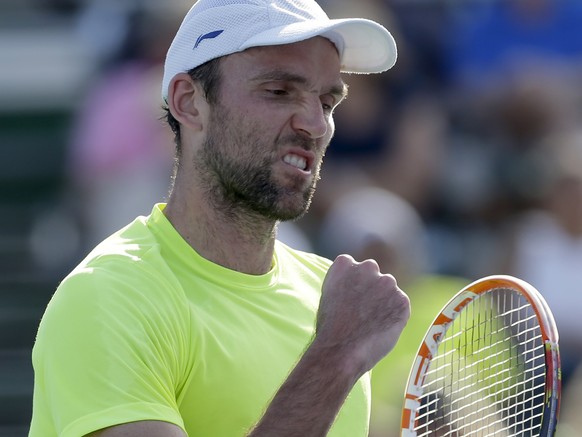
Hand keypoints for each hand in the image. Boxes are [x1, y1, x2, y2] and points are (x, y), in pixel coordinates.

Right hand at [314, 254, 410, 374]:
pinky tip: (380, 329)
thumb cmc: (330, 328)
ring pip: (388, 289)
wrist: (341, 350)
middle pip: (373, 273)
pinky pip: (400, 306)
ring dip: (384, 301)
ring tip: (371, 323)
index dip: (353, 282)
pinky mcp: (402, 300)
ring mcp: (387, 282)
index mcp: (344, 264)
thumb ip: (344, 283)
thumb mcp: (329, 295)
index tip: (350, 296)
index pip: (353, 265)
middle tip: (363, 310)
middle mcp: (367, 267)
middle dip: (371, 287)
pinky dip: (394, 316)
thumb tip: (357, 285)